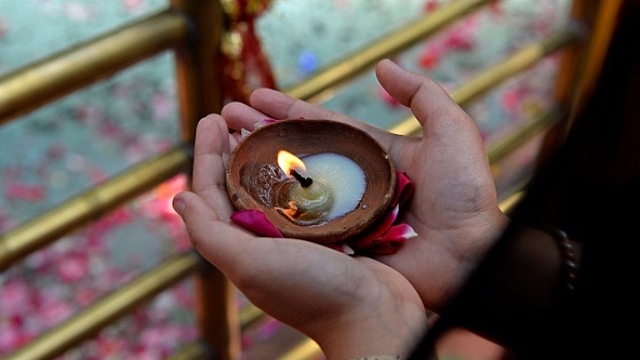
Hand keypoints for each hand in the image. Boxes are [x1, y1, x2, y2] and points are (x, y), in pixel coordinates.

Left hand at [173, 115, 426, 358]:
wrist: (373, 315)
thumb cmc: (311, 292)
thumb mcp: (251, 264)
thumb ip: (211, 234)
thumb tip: (178, 198)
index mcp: (241, 244)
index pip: (212, 192)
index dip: (207, 154)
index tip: (212, 117)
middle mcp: (265, 237)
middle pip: (241, 183)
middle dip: (233, 147)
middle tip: (235, 113)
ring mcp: (297, 233)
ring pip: (274, 183)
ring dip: (266, 152)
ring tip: (266, 121)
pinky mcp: (329, 228)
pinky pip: (307, 189)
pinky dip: (301, 166)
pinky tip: (306, 147)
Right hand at [219, 59, 509, 311]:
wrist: (471, 256)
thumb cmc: (465, 195)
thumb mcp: (451, 131)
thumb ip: (421, 93)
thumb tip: (382, 66)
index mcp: (373, 155)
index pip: (322, 127)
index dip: (288, 111)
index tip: (254, 97)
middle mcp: (352, 183)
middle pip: (299, 154)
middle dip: (261, 134)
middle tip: (225, 118)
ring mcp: (342, 214)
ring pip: (292, 188)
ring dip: (259, 169)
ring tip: (222, 149)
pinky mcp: (337, 243)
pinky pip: (299, 224)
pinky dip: (272, 212)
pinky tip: (242, 198)